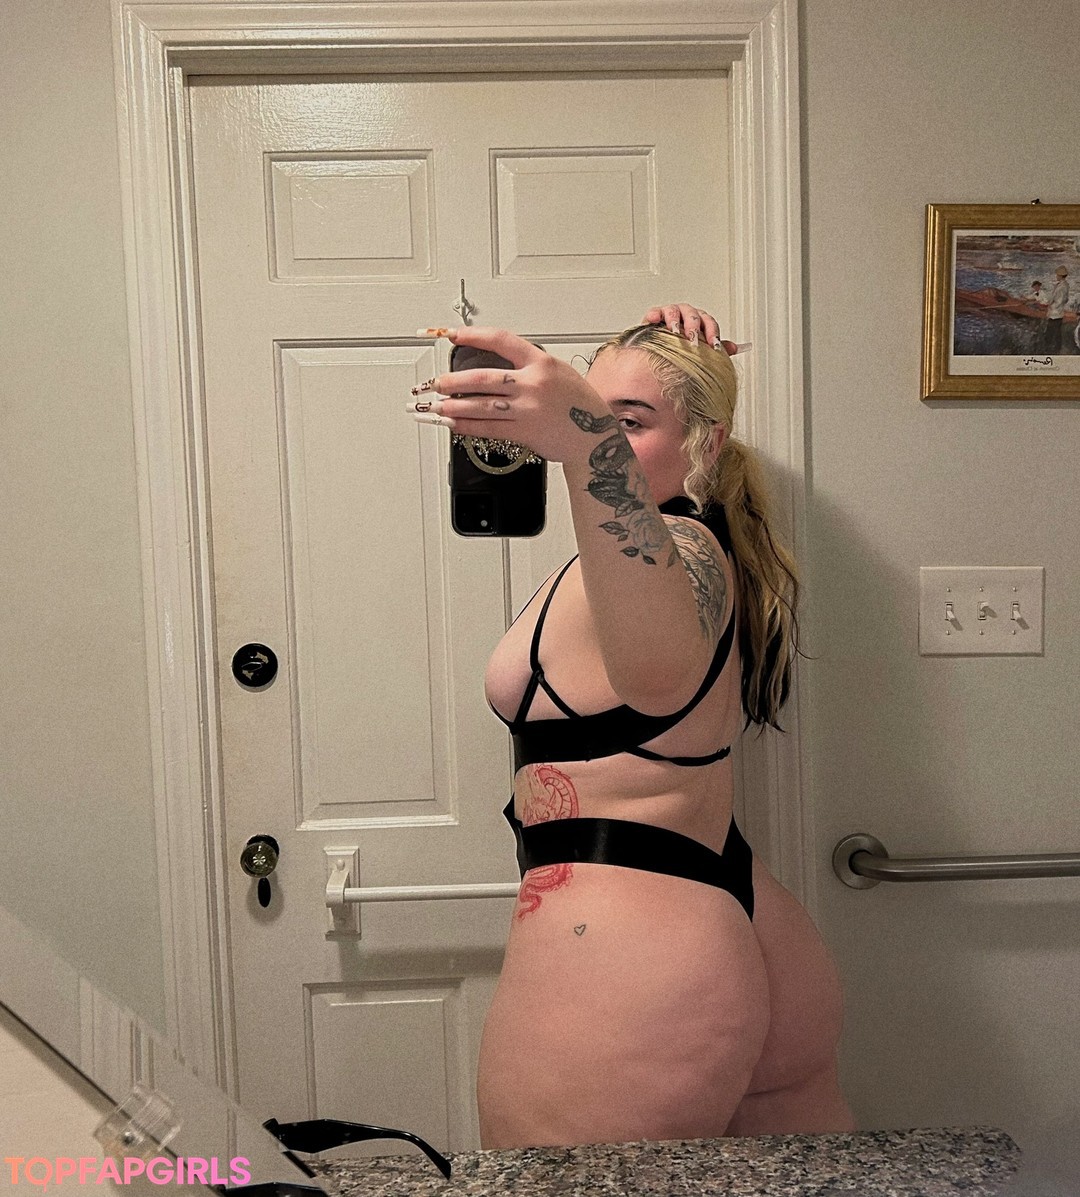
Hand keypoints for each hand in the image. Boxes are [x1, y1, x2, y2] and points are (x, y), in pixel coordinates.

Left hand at [406, 326, 615, 463]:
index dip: (473, 336)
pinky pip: (487, 428)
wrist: (596, 438)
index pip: (500, 340)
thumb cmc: (579, 406)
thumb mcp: (559, 373)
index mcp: (541, 362)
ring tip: (433, 407)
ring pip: (479, 405)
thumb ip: (528, 368)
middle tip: (434, 383)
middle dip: (451, 382)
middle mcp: (533, 383)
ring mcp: (527, 409)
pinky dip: (466, 426)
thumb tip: (493, 371)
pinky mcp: (524, 432)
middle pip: (481, 378)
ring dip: (451, 407)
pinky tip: (452, 424)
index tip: (451, 335)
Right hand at [640, 303, 739, 355]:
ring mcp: (669, 315)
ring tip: (675, 332)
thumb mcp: (701, 350)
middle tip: (693, 341)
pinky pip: (654, 312)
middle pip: (693, 315)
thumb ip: (715, 347)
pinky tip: (655, 320)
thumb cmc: (682, 350)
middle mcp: (686, 315)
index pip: (709, 322)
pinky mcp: (654, 317)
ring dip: (675, 320)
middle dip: (694, 328)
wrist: (661, 355)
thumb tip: (734, 348)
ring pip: (674, 311)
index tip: (715, 346)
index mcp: (700, 321)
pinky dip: (654, 314)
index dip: (713, 333)